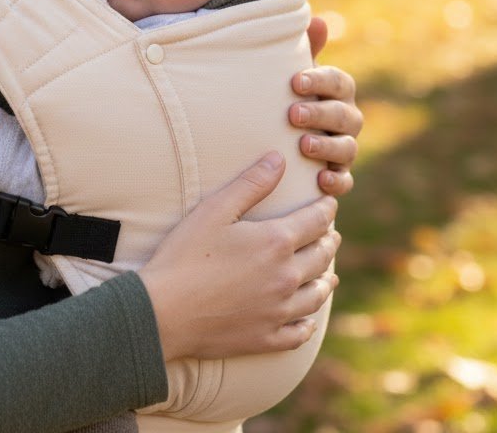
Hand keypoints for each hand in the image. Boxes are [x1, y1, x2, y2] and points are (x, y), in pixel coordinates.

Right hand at [140, 152, 339, 361]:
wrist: (165, 310)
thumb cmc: (185, 254)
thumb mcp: (215, 209)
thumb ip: (251, 183)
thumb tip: (280, 158)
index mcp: (276, 242)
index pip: (315, 221)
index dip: (325, 210)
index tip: (329, 203)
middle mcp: (286, 277)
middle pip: (321, 257)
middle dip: (329, 242)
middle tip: (332, 235)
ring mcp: (279, 311)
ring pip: (316, 295)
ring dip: (326, 280)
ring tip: (329, 274)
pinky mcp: (267, 337)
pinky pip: (299, 332)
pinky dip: (308, 324)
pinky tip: (308, 320)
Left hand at [292, 16, 361, 195]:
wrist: (278, 138)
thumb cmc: (286, 97)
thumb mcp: (291, 75)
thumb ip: (304, 50)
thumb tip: (317, 20)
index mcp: (337, 91)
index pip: (339, 82)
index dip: (320, 81)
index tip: (294, 81)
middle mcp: (346, 119)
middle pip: (345, 116)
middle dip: (320, 114)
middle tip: (292, 114)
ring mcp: (344, 149)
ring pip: (347, 148)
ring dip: (327, 147)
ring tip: (302, 145)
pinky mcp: (338, 176)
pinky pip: (346, 182)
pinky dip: (336, 182)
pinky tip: (320, 180)